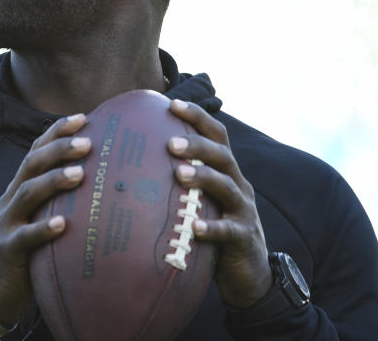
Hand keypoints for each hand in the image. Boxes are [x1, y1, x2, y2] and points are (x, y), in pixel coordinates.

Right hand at [0, 114, 91, 325]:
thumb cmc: (28, 251)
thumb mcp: (40, 218)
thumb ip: (60, 201)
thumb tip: (103, 184)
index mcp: (19, 189)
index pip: (36, 151)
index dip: (56, 132)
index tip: (82, 117)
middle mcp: (10, 199)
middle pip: (31, 164)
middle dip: (58, 149)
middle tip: (87, 142)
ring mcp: (6, 223)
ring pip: (27, 193)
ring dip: (53, 181)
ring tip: (80, 174)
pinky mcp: (8, 250)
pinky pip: (25, 237)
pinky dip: (43, 228)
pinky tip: (63, 225)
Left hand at [167, 99, 272, 307]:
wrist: (248, 273)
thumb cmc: (212, 228)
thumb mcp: (198, 200)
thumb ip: (177, 180)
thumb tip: (130, 162)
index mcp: (226, 171)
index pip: (216, 135)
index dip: (197, 117)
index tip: (171, 104)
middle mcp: (238, 185)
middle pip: (222, 156)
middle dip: (198, 145)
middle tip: (170, 143)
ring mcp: (243, 211)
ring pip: (227, 187)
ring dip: (203, 178)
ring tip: (179, 174)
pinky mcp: (244, 239)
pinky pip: (229, 231)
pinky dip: (212, 226)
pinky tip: (194, 226)